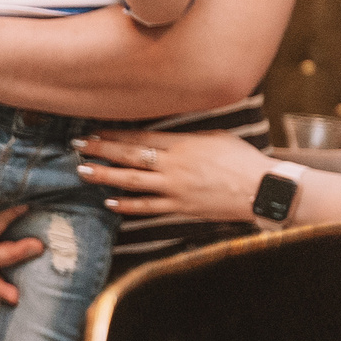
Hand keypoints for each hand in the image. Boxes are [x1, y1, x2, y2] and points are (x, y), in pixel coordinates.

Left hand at [71, 128, 268, 222]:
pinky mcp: (181, 208)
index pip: (139, 138)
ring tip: (84, 172)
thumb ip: (185, 136)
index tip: (94, 132)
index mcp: (182, 144)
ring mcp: (175, 189)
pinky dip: (127, 206)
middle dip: (101, 151)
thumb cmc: (242, 159)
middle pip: (129, 157)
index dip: (114, 136)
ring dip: (105, 177)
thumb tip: (164, 132)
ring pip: (132, 182)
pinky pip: (148, 208)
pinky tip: (110, 202)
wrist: (263, 189)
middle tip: (78, 148)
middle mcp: (174, 166)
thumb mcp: (214, 137)